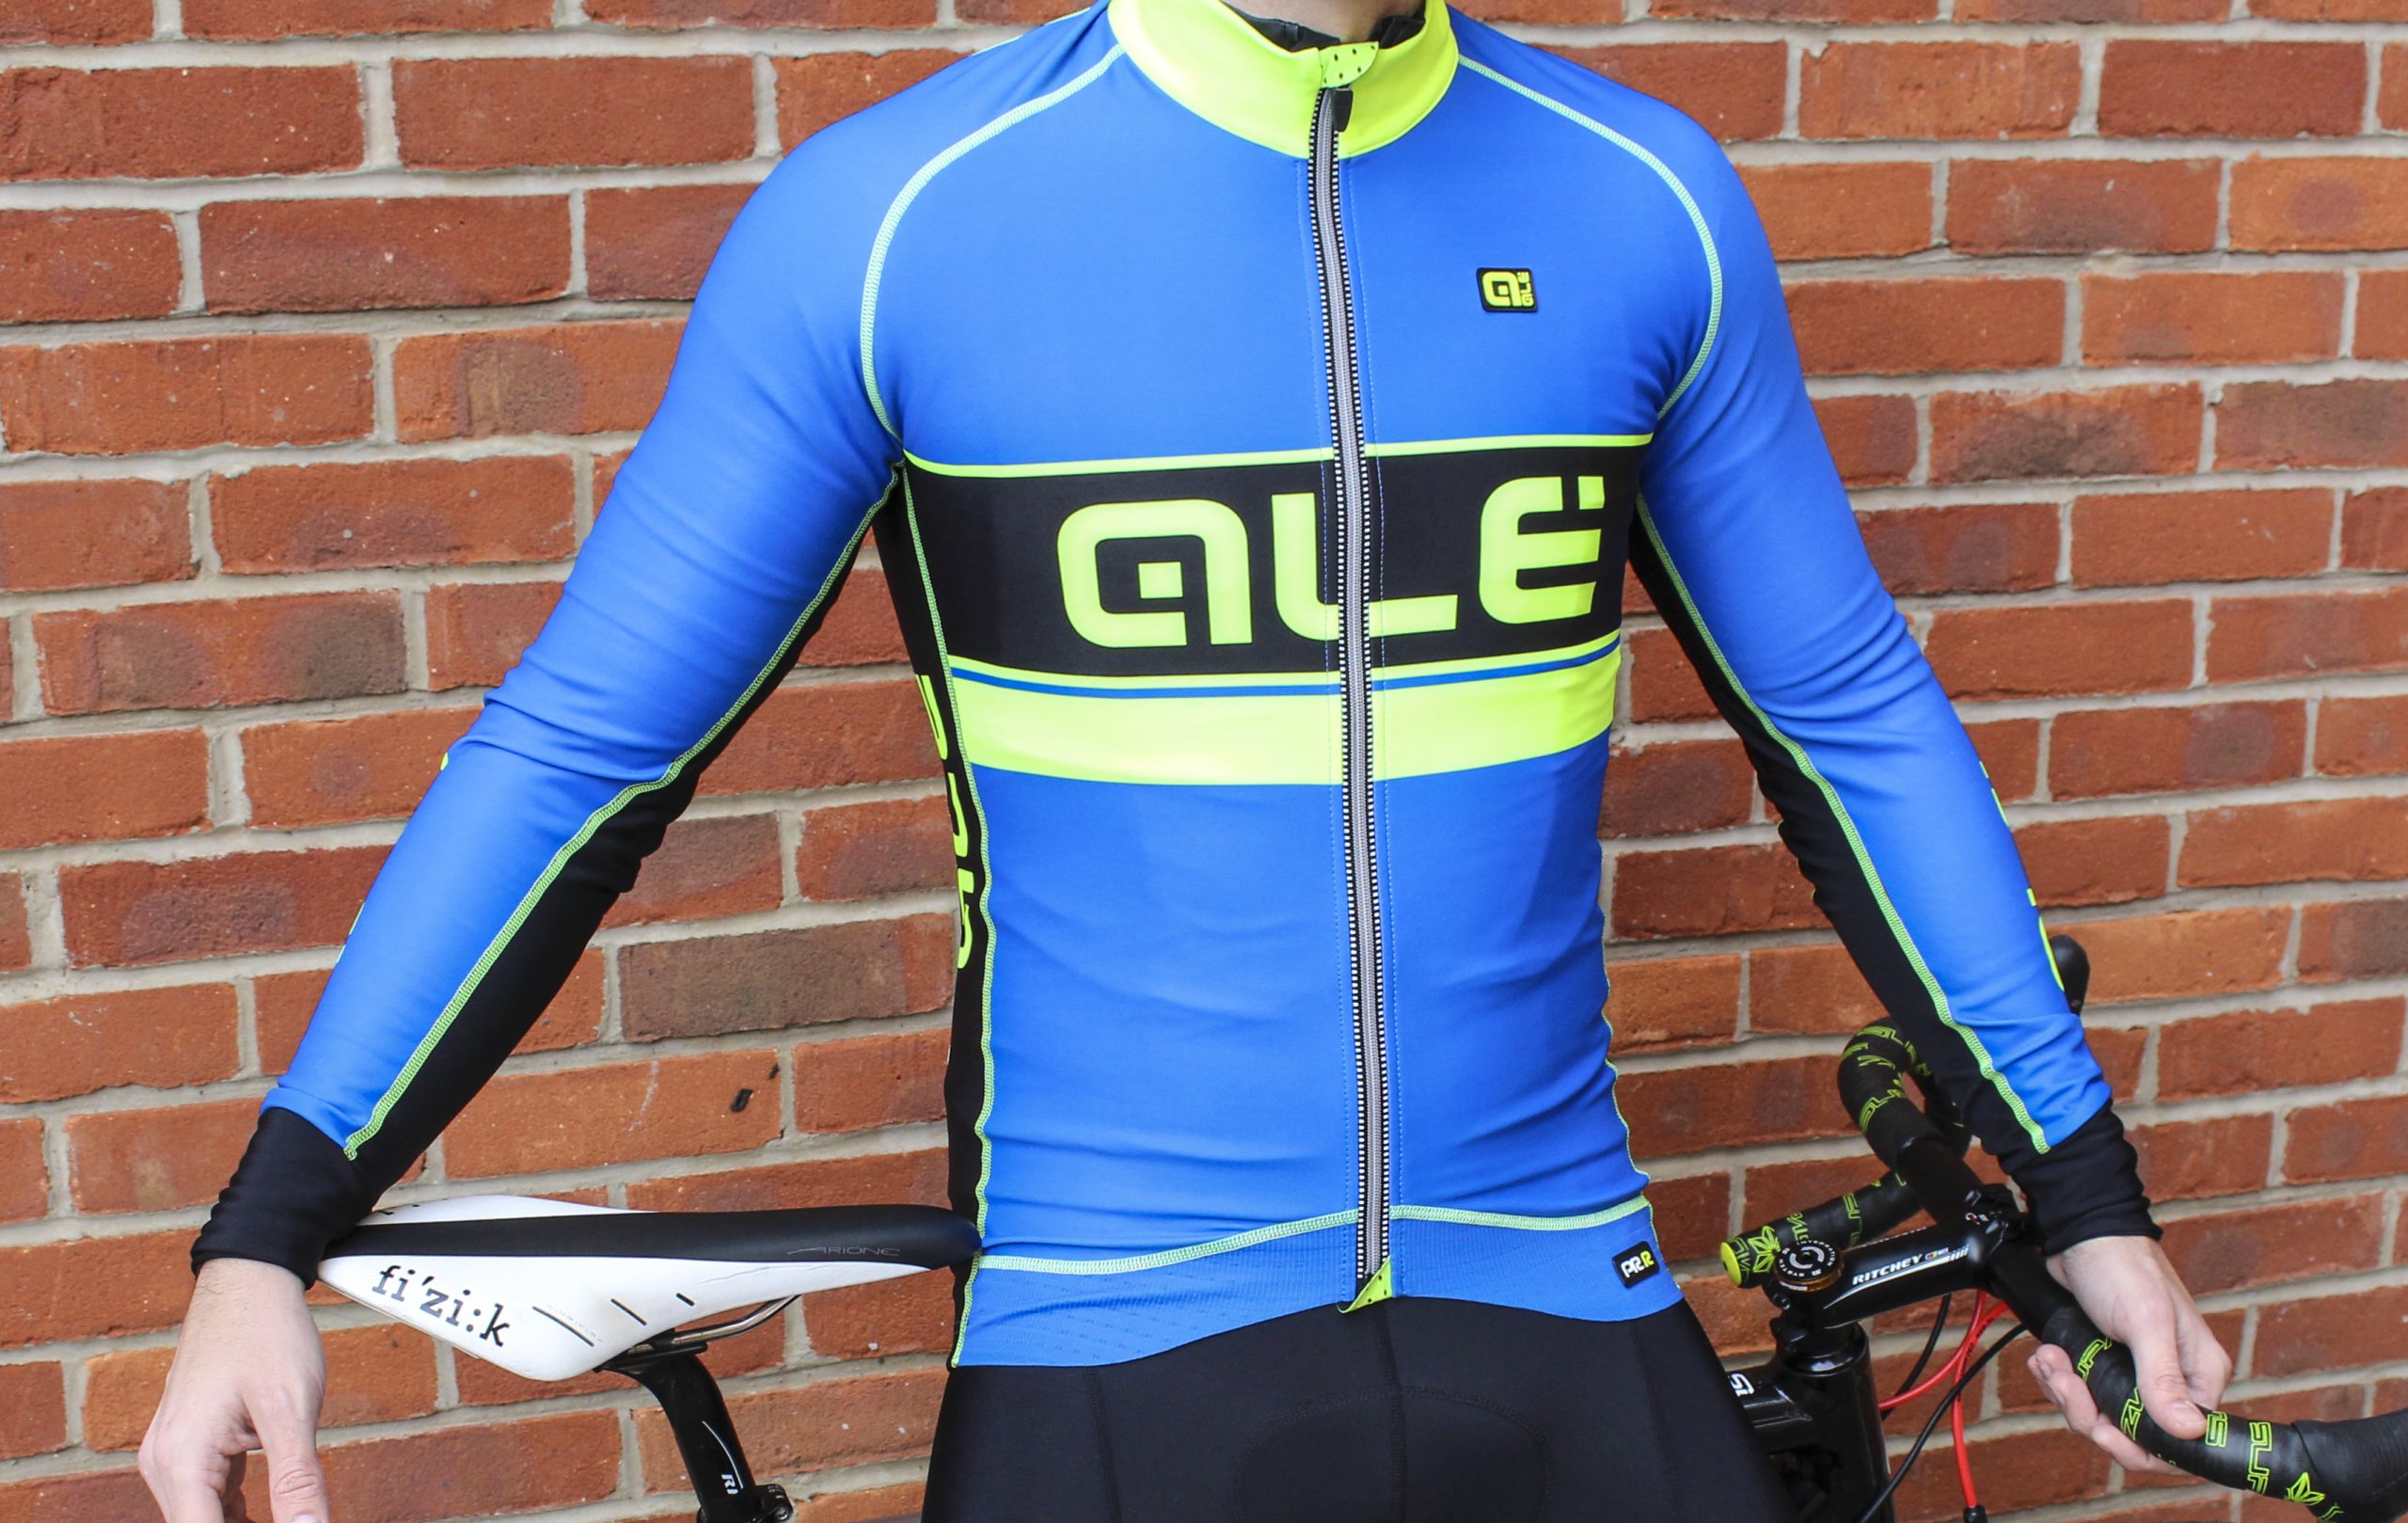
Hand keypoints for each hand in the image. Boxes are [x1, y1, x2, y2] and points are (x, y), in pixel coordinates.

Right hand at [140, 1257, 330, 1522]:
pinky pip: (210, 1498)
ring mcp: (173, 1455)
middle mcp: (164, 1463)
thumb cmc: (266, 1332)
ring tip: (296, 1517)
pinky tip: (277, 1515)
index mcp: (181, 1459)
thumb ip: (297, 1478)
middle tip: (304, 1521)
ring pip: (204, 1518)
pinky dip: (239, 1514)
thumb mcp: (291, 1407)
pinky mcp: (191, 1446)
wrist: (247, 1281)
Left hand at [2026, 1235, 2230, 1475]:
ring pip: (2100, 1417)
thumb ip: (2163, 1378)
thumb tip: (2189, 1431)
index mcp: (2199, 1375)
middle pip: (2134, 1436)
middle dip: (2092, 1415)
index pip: (2184, 1443)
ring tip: (2052, 1359)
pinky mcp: (2101, 1366)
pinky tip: (2048, 1356)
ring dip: (2067, 1393)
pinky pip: (2079, 1395)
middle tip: (2068, 1383)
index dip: (2144, 1450)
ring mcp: (2133, 1375)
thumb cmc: (2123, 1267)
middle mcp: (2171, 1381)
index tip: (2107, 1431)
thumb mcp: (2146, 1321)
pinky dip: (2057, 1380)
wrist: (2079, 1235)